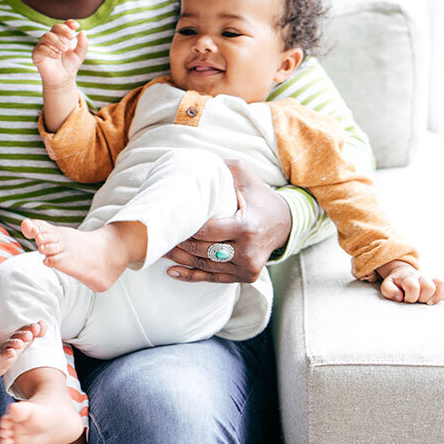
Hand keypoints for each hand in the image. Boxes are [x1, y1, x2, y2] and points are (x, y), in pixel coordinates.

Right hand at [32, 19, 88, 88]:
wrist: (62, 80)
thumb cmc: (70, 66)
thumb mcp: (80, 55)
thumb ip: (83, 44)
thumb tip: (82, 32)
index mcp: (62, 37)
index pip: (64, 25)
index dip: (69, 23)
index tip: (76, 26)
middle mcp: (52, 39)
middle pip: (55, 27)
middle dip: (63, 30)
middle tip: (71, 37)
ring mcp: (43, 45)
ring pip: (46, 36)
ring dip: (57, 41)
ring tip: (64, 50)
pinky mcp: (36, 54)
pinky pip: (40, 48)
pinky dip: (50, 51)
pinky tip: (57, 56)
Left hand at [164, 159, 290, 283]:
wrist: (285, 222)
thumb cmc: (258, 195)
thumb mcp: (243, 175)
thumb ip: (220, 168)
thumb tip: (192, 164)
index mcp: (246, 227)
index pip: (204, 231)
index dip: (184, 226)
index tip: (169, 219)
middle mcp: (247, 251)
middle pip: (202, 250)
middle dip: (178, 243)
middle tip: (158, 234)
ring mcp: (247, 267)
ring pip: (204, 266)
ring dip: (180, 259)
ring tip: (161, 249)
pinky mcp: (246, 276)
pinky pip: (213, 279)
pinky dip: (191, 276)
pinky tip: (172, 272)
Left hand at [377, 260, 443, 303]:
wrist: (403, 275)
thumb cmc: (396, 284)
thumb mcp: (387, 286)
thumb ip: (389, 290)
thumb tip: (400, 296)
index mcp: (408, 278)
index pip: (413, 287)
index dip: (411, 297)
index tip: (407, 300)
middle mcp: (421, 277)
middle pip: (429, 286)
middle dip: (423, 297)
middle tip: (418, 300)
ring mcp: (432, 279)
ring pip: (442, 284)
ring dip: (437, 296)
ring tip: (429, 302)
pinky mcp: (440, 284)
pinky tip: (436, 299)